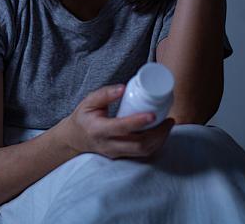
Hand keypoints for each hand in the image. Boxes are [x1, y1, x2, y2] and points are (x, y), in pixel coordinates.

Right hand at [60, 84, 174, 159]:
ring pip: (143, 152)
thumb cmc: (84, 118)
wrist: (75, 139)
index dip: (138, 122)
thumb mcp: (88, 102)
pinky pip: (142, 154)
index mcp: (98, 129)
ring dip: (160, 140)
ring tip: (168, 125)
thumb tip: (124, 87)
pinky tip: (161, 133)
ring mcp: (116, 153)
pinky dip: (155, 144)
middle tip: (169, 119)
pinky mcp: (122, 157)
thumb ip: (105, 94)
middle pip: (138, 145)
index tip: (153, 114)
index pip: (121, 127)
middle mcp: (108, 144)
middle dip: (158, 134)